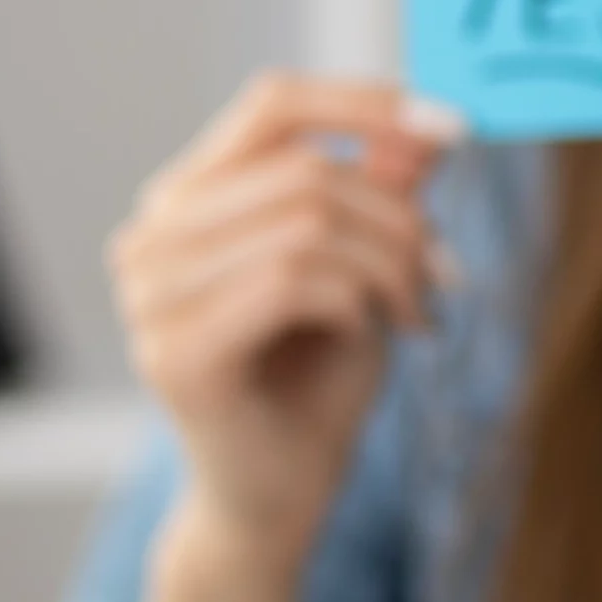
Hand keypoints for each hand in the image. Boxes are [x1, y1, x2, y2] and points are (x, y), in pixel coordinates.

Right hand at [108, 73, 462, 576]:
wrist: (280, 498)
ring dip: (389, 266)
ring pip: (306, 225)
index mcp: (190, 199)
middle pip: (305, 170)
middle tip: (445, 270)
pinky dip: (356, 303)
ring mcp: (149, 296)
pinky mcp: (173, 352)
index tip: (451, 123)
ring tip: (418, 310)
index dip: (365, 103)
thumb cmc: (316, 380)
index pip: (273, 105)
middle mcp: (152, 237)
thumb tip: (427, 125)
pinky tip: (370, 336)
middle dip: (399, 216)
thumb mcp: (365, 267)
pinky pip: (291, 283)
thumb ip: (383, 193)